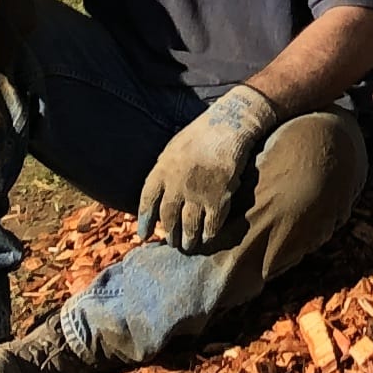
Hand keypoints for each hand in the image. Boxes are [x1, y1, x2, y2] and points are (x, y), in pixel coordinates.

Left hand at [134, 84, 281, 251]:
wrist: (228, 127)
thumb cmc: (199, 134)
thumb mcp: (172, 149)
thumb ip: (163, 172)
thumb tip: (158, 193)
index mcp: (161, 170)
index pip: (147, 202)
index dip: (144, 221)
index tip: (144, 235)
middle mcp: (176, 186)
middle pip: (168, 219)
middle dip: (170, 234)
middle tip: (173, 242)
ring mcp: (197, 194)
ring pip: (189, 227)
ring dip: (188, 239)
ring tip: (188, 245)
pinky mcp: (218, 199)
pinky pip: (211, 225)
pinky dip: (208, 234)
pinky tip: (207, 237)